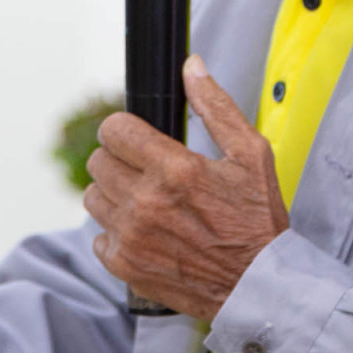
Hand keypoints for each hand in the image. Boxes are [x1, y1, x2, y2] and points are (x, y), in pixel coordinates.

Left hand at [84, 56, 289, 320]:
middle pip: (98, 162)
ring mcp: (132, 237)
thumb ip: (216, 107)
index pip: (114, 130)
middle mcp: (146, 203)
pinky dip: (118, 232)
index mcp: (175, 170)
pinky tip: (148, 233)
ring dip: (115, 194)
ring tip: (147, 201)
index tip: (138, 138)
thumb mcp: (251, 155)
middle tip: (147, 170)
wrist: (259, 285)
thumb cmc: (258, 220)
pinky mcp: (126, 266)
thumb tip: (192, 66)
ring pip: (93, 197)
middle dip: (120, 159)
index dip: (125, 129)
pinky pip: (98, 236)